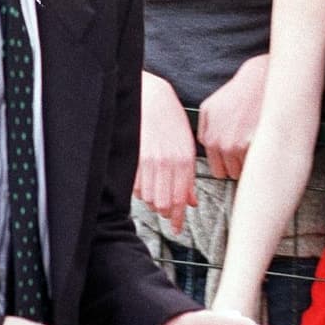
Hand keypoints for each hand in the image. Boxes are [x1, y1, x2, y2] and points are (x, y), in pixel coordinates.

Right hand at [136, 73, 196, 233]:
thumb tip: (192, 201)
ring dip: (153, 202)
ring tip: (157, 197)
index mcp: (184, 160)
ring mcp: (148, 161)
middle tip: (168, 213)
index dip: (179, 218)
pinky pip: (135, 188)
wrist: (151, 97)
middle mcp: (167, 163)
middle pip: (164, 204)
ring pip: (149, 198)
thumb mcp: (188, 145)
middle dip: (166, 212)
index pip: (181, 199)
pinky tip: (145, 187)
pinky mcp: (132, 159)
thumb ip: (190, 176)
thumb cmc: (171, 119)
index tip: (177, 227)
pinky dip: (140, 192)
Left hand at [197, 55, 267, 179]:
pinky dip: (262, 155)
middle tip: (247, 147)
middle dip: (239, 163)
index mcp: (211, 139)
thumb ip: (204, 131)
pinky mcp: (258, 144)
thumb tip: (207, 148)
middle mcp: (224, 145)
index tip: (234, 158)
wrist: (262, 79)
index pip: (218, 170)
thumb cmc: (238, 91)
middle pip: (232, 172)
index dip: (227, 164)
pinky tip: (262, 140)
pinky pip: (260, 162)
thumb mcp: (209, 108)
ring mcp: (240, 146)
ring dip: (251, 160)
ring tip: (255, 142)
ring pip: (247, 169)